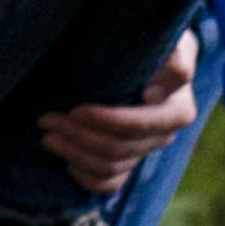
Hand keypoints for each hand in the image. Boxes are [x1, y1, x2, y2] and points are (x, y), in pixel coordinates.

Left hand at [39, 36, 198, 193]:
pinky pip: (109, 184)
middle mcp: (163, 135)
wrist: (146, 54)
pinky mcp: (130, 161)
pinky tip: (67, 161)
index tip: (76, 108)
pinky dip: (86, 177)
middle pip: (118, 148)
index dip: (106, 121)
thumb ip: (177, 55)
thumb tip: (169, 81)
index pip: (138, 126)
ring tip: (47, 135)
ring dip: (74, 153)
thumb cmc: (155, 43)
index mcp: (177, 110)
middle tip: (47, 119)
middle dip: (78, 135)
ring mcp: (146, 151)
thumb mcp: (171, 41)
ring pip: (109, 167)